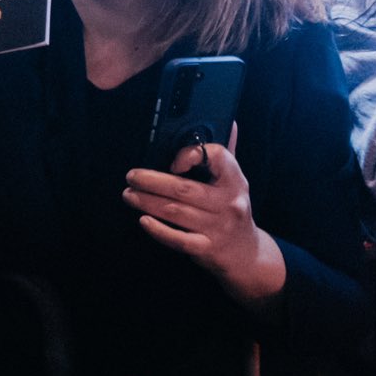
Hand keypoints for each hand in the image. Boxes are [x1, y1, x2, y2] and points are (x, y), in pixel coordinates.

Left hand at [123, 134, 287, 306]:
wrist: (246, 253)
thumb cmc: (232, 210)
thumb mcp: (234, 182)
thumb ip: (225, 155)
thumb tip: (228, 122)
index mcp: (235, 180)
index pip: (218, 158)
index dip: (192, 155)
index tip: (171, 159)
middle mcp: (229, 202)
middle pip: (185, 188)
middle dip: (153, 181)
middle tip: (131, 176)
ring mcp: (218, 227)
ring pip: (176, 211)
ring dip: (147, 202)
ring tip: (129, 195)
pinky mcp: (207, 248)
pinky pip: (178, 239)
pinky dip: (159, 230)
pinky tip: (143, 220)